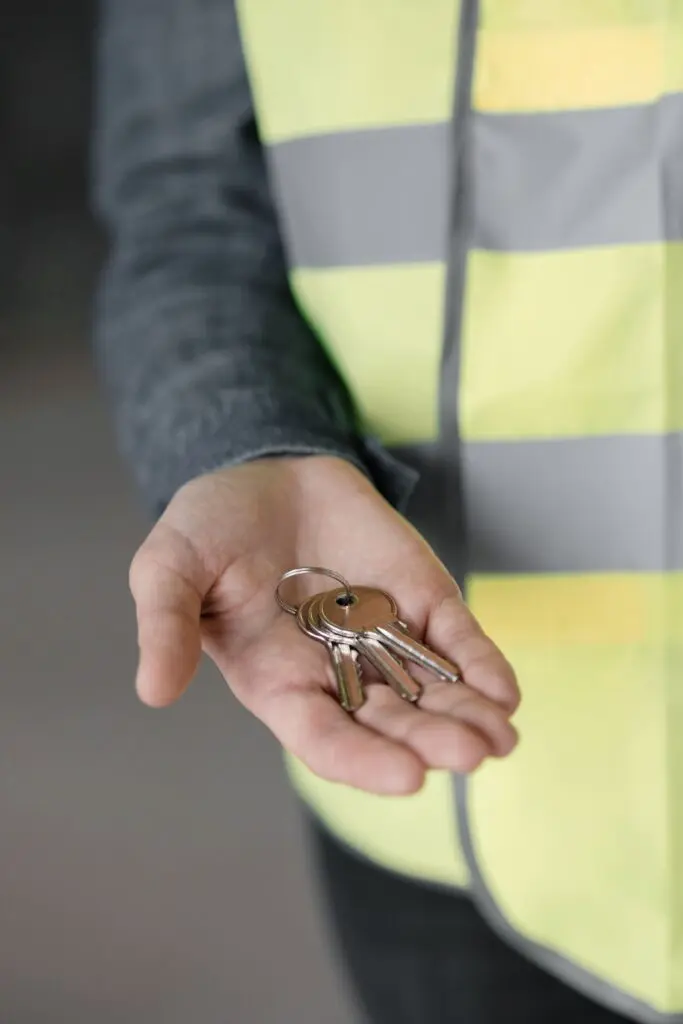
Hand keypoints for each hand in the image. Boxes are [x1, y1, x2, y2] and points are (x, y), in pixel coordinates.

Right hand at [129, 456, 519, 794]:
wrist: (266, 471)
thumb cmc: (210, 527)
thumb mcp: (170, 566)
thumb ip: (166, 622)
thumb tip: (153, 691)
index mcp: (277, 681)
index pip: (323, 737)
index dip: (362, 760)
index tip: (407, 776)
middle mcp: (336, 672)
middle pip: (390, 723)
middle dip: (431, 741)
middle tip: (472, 754)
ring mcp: (383, 638)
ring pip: (430, 692)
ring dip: (465, 716)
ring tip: (498, 738)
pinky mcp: (418, 600)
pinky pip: (453, 640)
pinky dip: (479, 665)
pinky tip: (503, 692)